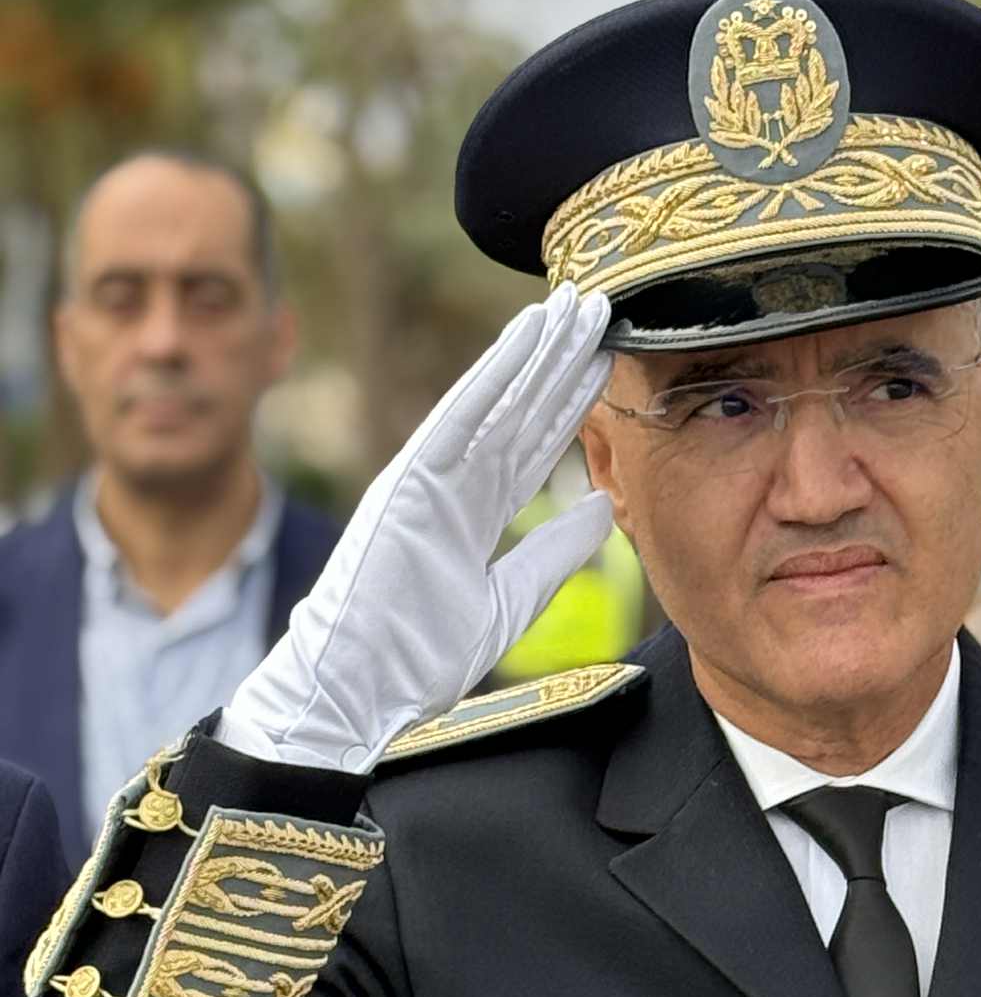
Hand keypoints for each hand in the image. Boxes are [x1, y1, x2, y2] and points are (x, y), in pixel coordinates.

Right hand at [223, 282, 613, 772]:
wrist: (357, 690)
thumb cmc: (416, 658)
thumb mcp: (508, 603)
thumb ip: (553, 556)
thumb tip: (604, 510)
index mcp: (471, 513)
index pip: (531, 446)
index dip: (568, 403)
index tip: (606, 362)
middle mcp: (451, 485)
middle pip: (518, 413)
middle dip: (559, 363)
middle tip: (600, 309)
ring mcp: (428, 479)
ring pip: (495, 403)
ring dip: (536, 352)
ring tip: (575, 307)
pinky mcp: (409, 482)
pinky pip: (459, 418)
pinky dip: (492, 375)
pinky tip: (524, 336)